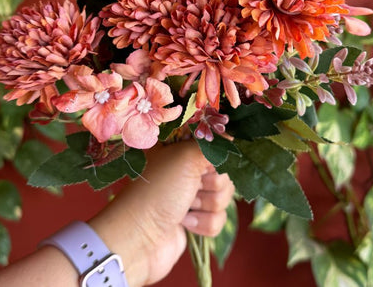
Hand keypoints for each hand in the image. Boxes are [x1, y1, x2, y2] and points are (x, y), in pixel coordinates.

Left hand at [89, 141, 234, 285]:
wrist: (140, 239)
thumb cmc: (158, 192)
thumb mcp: (185, 158)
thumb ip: (213, 144)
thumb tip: (232, 134)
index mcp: (180, 147)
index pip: (213, 143)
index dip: (216, 153)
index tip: (207, 160)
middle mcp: (186, 168)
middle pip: (224, 170)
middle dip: (211, 183)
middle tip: (192, 186)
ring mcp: (191, 194)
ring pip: (224, 195)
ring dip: (206, 204)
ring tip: (184, 208)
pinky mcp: (196, 220)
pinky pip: (219, 218)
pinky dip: (205, 223)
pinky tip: (185, 224)